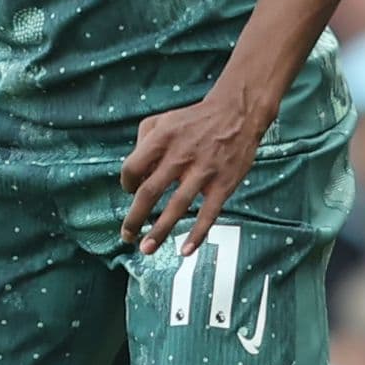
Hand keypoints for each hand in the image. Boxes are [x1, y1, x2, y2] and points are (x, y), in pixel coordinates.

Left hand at [119, 85, 269, 255]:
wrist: (237, 113)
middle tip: (126, 235)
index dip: (126, 184)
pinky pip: (208, 214)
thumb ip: (142, 144)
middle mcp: (180, 156)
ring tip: (146, 249)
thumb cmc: (193, 120)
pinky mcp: (223, 184)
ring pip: (177, 207)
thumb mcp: (161, 121)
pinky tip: (185, 250)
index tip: (130, 192)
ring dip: (159, 231)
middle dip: (134, 218)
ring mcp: (203, 172)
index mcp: (161, 139)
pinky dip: (197, 234)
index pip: (132, 168)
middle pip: (149, 192)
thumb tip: (134, 176)